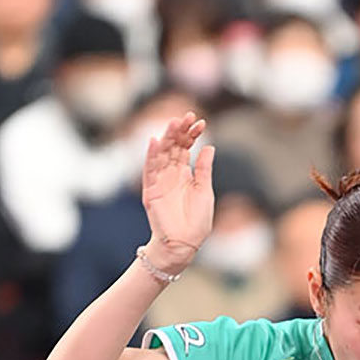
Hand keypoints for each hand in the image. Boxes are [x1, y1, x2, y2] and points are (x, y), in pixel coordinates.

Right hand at [141, 112, 214, 271]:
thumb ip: (204, 169)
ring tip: (173, 123)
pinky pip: (149, 170)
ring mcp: (160, 181)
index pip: (187, 148)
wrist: (185, 244)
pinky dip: (151, 156)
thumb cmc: (197, 222)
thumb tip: (210, 147)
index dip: (192, 134)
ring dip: (166, 138)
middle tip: (187, 116)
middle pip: (173, 147)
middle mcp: (171, 174)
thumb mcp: (205, 191)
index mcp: (186, 174)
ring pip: (161, 154)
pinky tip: (154, 141)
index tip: (201, 122)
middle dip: (180, 131)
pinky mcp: (151, 191)